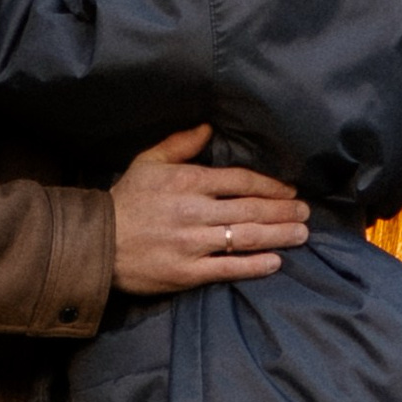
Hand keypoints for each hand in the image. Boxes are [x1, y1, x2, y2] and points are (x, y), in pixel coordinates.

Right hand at [110, 123, 309, 292]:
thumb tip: (208, 128)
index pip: (240, 181)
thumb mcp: (147, 161)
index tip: (290, 190)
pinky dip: (254, 265)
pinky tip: (275, 261)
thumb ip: (180, 144)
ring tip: (300, 234)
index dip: (270, 186)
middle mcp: (194, 211)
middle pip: (249, 209)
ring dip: (278, 235)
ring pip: (245, 238)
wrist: (96, 243)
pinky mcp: (186, 273)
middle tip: (305, 213)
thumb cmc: (125, 200)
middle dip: (282, 211)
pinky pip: (228, 268)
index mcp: (187, 182)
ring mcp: (191, 243)